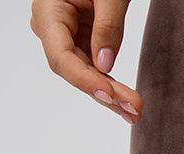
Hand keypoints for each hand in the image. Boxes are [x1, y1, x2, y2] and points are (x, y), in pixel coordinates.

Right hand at [30, 0, 141, 123]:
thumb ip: (108, 26)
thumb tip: (105, 65)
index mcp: (48, 11)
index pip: (61, 57)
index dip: (85, 80)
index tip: (109, 94)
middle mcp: (51, 27)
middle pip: (74, 71)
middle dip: (105, 94)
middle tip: (134, 111)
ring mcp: (65, 36)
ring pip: (85, 74)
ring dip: (111, 96)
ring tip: (135, 113)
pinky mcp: (80, 41)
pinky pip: (94, 68)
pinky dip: (111, 85)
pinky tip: (128, 102)